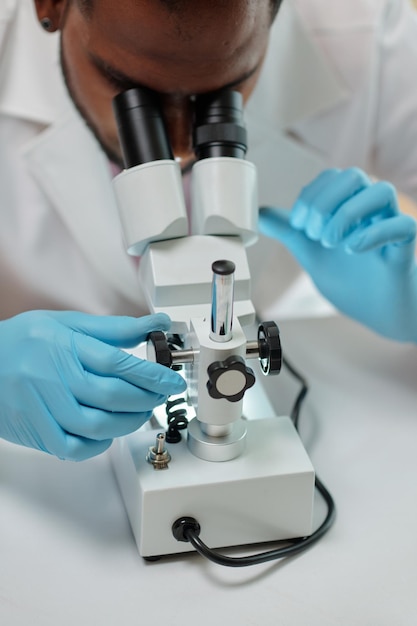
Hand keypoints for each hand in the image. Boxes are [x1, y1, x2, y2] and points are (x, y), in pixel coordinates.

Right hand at [0, 311, 185, 459]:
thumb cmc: (24, 340)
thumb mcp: (66, 323)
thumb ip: (112, 329)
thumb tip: (153, 327)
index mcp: (62, 344)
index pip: (116, 362)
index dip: (150, 374)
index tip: (171, 379)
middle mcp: (50, 375)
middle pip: (110, 395)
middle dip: (146, 398)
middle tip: (161, 394)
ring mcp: (40, 406)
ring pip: (95, 425)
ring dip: (128, 422)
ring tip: (140, 412)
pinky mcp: (34, 430)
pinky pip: (73, 448)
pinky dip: (98, 444)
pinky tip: (108, 432)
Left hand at [258, 168, 416, 341]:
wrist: (376, 311)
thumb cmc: (351, 280)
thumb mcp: (311, 254)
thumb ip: (289, 231)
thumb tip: (261, 214)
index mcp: (350, 206)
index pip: (330, 178)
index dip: (309, 196)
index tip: (297, 226)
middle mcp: (371, 210)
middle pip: (354, 176)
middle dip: (325, 201)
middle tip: (313, 233)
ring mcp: (390, 225)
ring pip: (382, 191)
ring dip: (348, 213)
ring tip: (331, 242)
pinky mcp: (405, 246)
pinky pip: (402, 225)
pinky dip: (373, 233)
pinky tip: (353, 249)